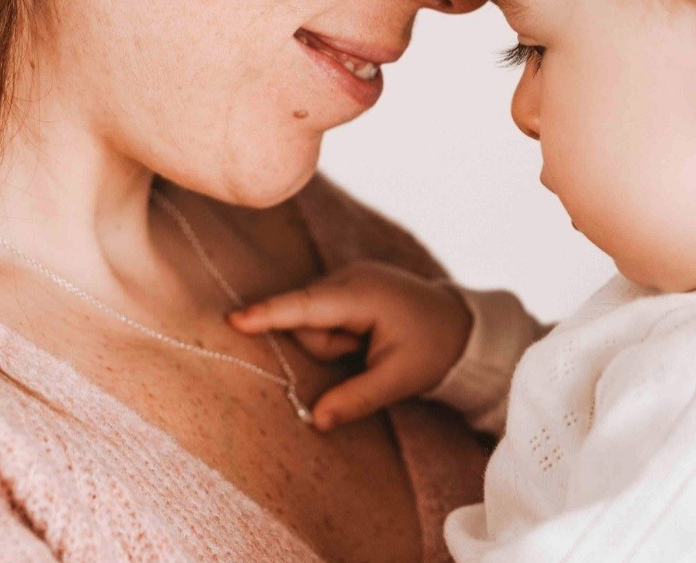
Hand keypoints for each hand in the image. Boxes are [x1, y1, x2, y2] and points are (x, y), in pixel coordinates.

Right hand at [228, 261, 472, 430]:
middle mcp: (350, 276)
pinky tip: (364, 336)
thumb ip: (355, 399)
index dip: (269, 313)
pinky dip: (337, 331)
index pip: (306, 306)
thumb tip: (316, 420)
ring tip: (368, 346)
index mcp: (363, 295)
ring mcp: (348, 275)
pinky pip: (323, 312)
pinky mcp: (347, 282)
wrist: (461, 324)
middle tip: (364, 354)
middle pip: (306, 319)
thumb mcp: (398, 380)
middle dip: (327, 347)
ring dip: (333, 341)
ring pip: (312, 318)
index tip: (234, 318)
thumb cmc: (433, 349)